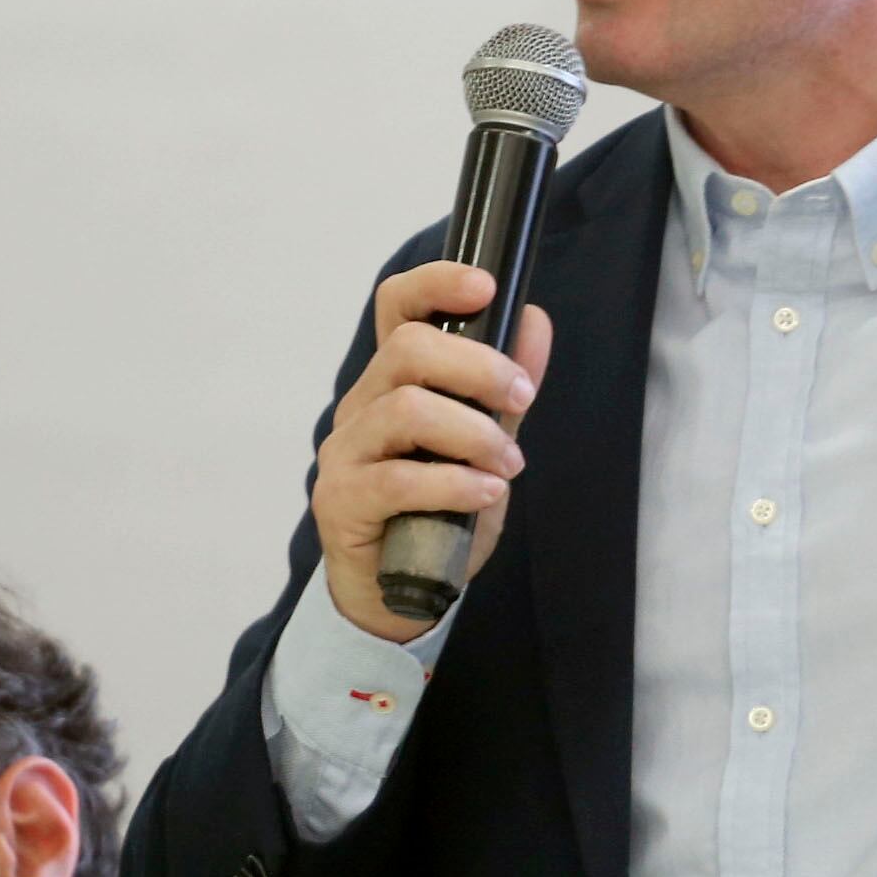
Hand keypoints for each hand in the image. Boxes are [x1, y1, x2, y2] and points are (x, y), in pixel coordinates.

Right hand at [310, 263, 554, 640]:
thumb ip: (505, 389)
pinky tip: (486, 495)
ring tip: (508, 464)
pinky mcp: (341, 500)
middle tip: (523, 397)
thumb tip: (534, 320)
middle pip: (407, 349)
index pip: (396, 307)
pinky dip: (455, 484)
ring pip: (406, 409)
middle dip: (477, 367)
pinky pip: (399, 479)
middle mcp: (362, 406)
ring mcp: (345, 451)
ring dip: (473, 433)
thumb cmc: (439, 512)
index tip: (487, 286)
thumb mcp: (485, 445)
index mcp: (394, 381)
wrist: (400, 592)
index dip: (435, 284)